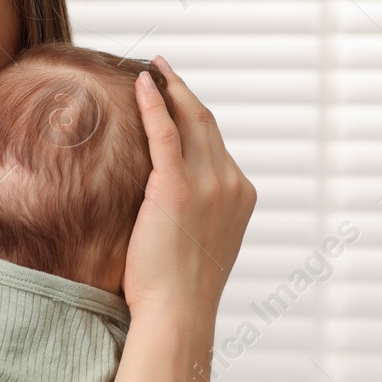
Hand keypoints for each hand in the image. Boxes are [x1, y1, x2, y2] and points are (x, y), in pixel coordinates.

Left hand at [123, 57, 254, 314]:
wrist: (178, 313)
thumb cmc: (177, 291)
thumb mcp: (198, 244)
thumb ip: (194, 214)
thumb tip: (165, 206)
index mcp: (240, 196)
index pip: (217, 144)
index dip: (196, 116)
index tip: (178, 98)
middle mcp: (231, 183)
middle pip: (207, 123)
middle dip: (185, 92)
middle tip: (163, 68)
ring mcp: (208, 184)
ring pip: (190, 120)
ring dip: (171, 88)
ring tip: (152, 68)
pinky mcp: (177, 187)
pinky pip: (165, 132)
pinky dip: (154, 103)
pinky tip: (140, 83)